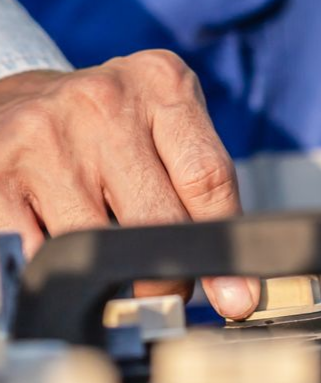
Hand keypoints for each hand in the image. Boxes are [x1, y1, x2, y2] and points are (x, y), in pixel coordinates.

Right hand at [0, 51, 259, 318]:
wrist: (15, 99)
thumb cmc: (103, 125)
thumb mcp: (161, 127)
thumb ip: (201, 191)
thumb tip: (236, 294)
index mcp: (161, 83)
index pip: (208, 177)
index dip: (223, 247)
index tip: (236, 299)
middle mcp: (104, 101)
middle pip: (158, 219)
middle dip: (168, 274)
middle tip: (166, 293)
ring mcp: (46, 135)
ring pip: (97, 244)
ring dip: (110, 279)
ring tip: (111, 276)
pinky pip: (37, 250)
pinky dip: (55, 270)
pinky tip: (64, 265)